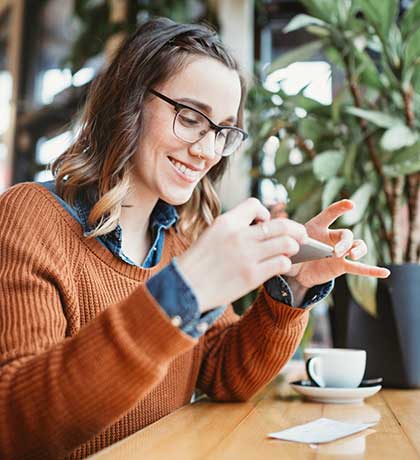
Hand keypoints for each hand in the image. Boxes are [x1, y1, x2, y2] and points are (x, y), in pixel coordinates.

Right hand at [176, 198, 306, 311]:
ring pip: (286, 243)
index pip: (256, 205)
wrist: (185, 287)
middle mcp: (239, 236)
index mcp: (226, 222)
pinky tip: (281, 265)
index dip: (265, 213)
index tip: (265, 223)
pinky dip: (285, 263)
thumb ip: (235, 227)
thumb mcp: (211, 234)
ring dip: (293, 246)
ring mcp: (247, 256)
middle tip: (301, 234)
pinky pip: (281, 263)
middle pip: (280, 224)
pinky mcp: (252, 276)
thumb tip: (262, 226)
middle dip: (295, 229)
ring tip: (292, 250)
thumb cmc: (198, 262)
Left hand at [285, 199, 389, 287]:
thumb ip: (286, 242)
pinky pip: (359, 268)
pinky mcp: (341, 266)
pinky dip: (372, 270)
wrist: (295, 271)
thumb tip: (280, 242)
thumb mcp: (286, 245)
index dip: (340, 208)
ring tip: (352, 256)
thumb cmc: (292, 252)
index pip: (330, 214)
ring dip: (358, 250)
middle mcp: (332, 237)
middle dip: (345, 242)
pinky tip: (385, 273)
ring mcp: (339, 252)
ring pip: (357, 246)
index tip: (350, 205)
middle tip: (336, 252)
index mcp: (317, 227)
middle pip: (346, 234)